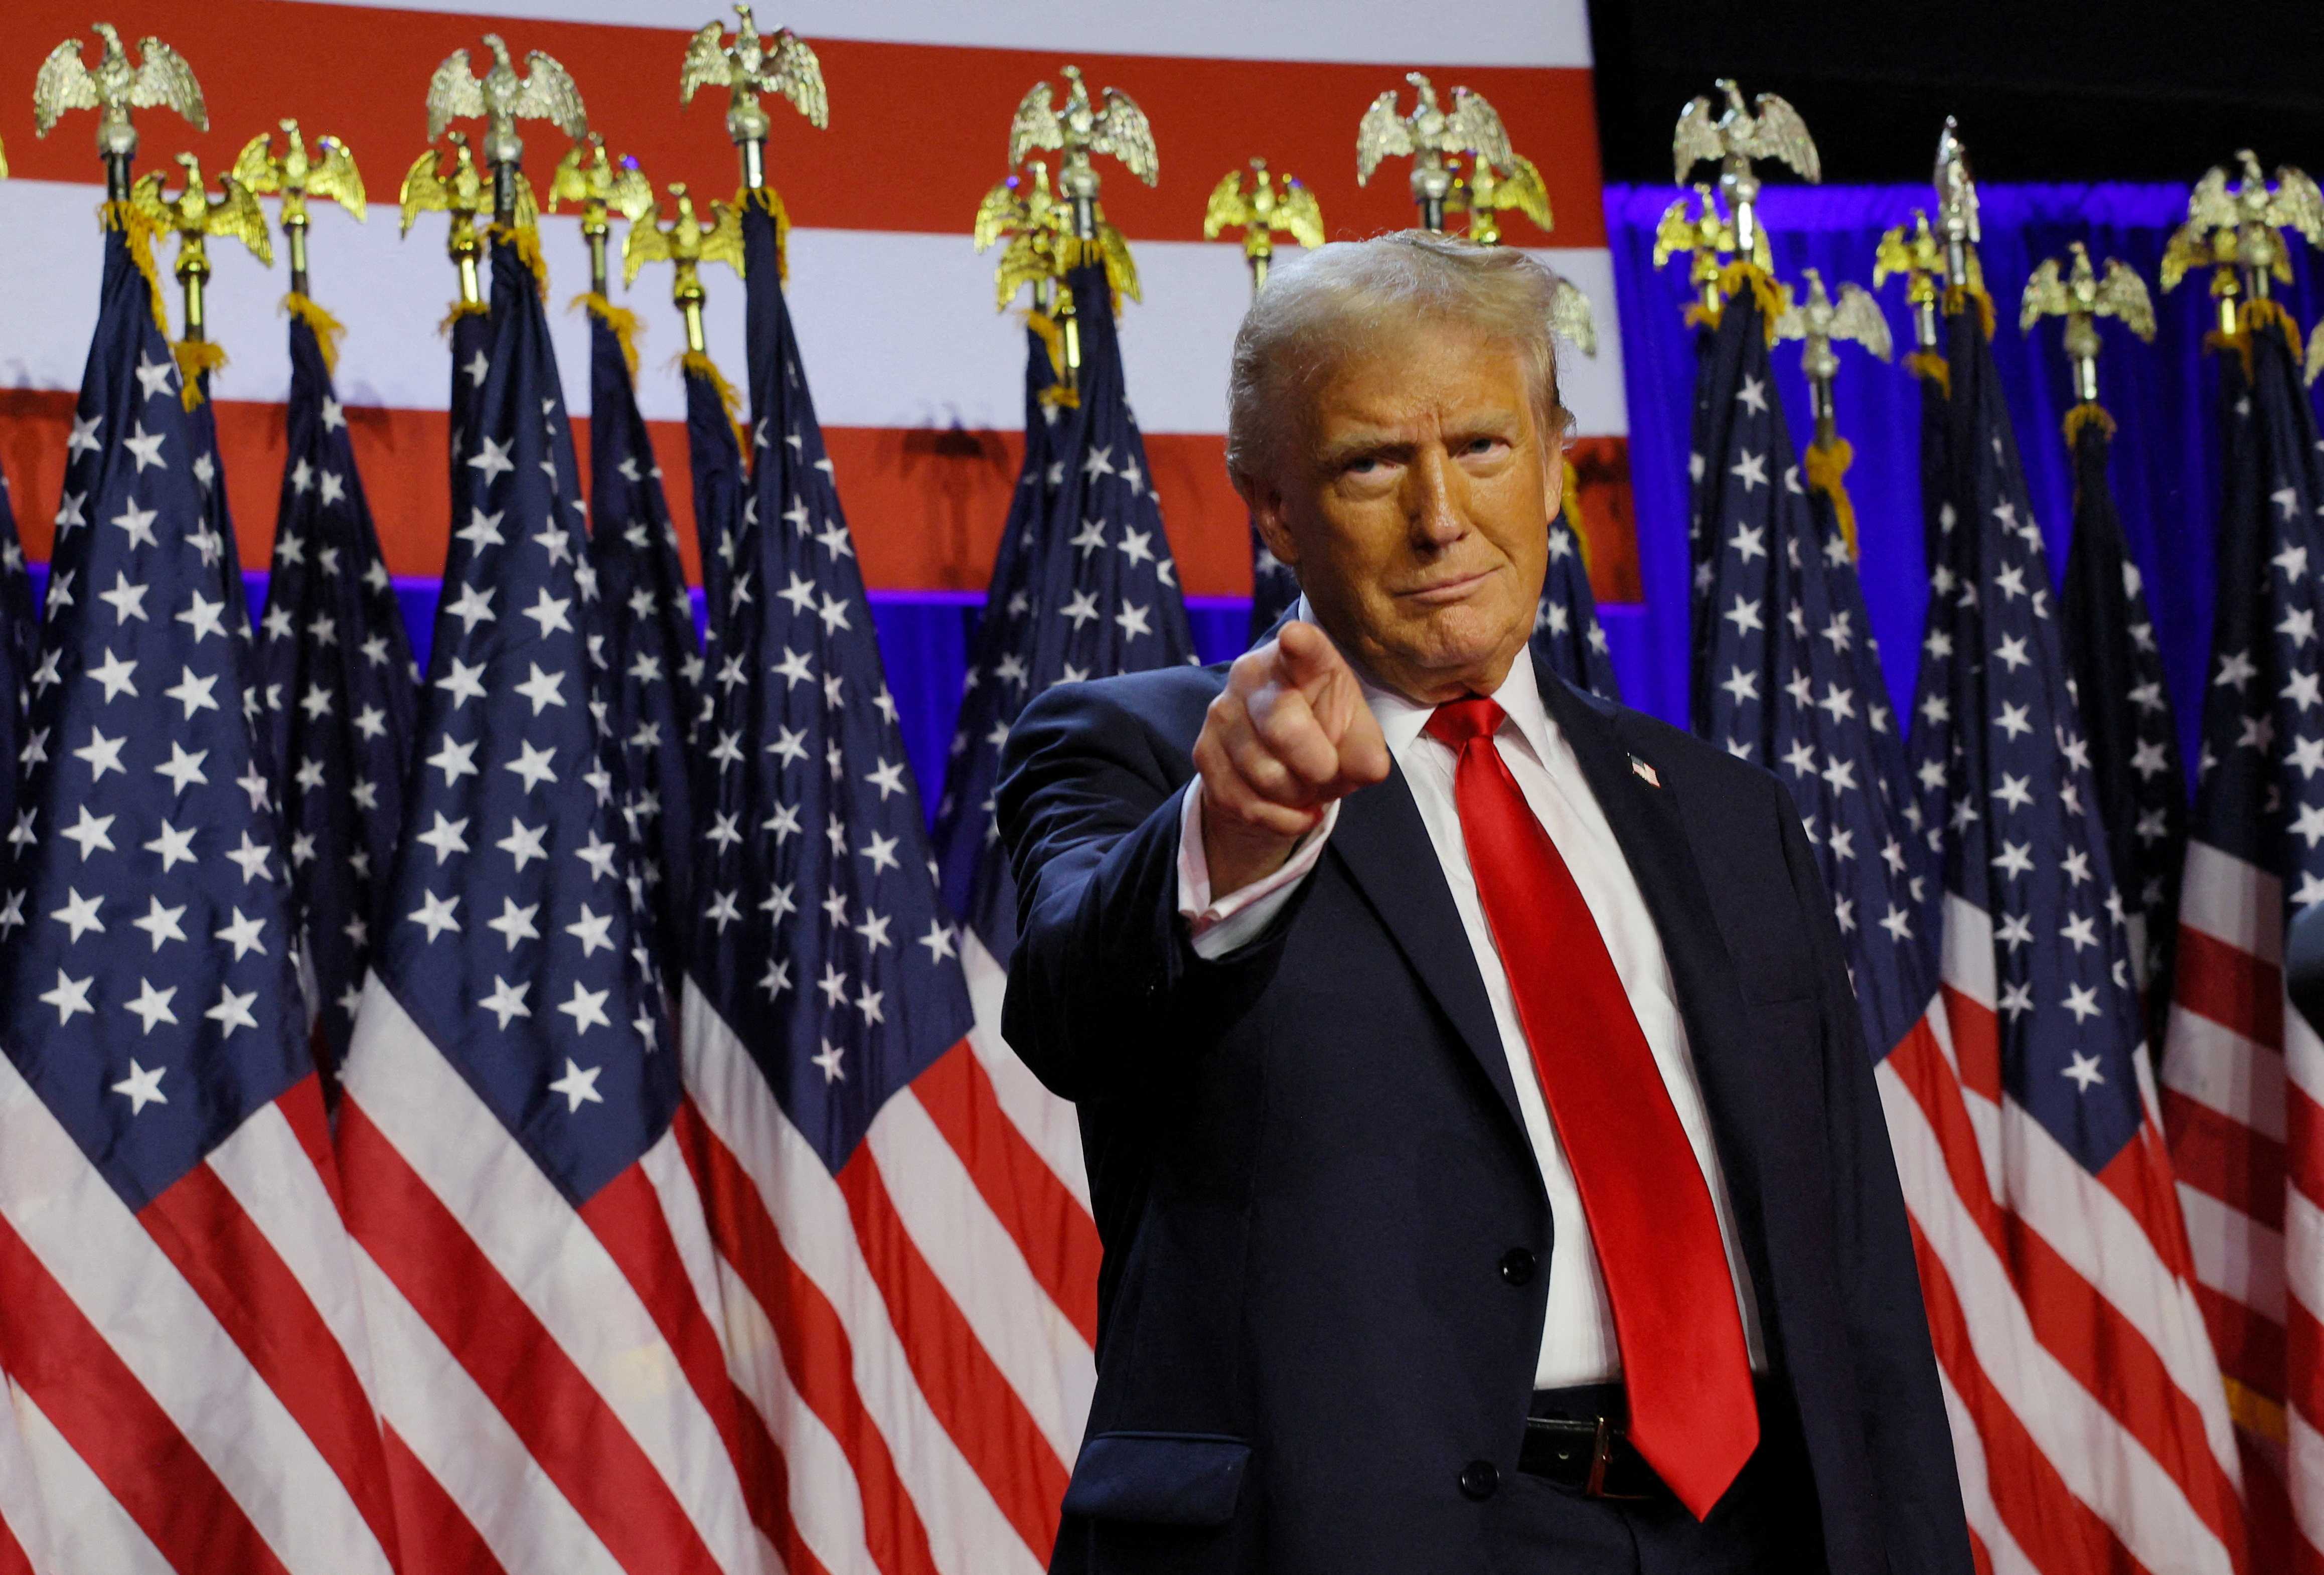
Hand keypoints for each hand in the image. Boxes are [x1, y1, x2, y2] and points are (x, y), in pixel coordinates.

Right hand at [1192, 621, 1390, 897]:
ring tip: (1305, 785)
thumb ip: (1366, 750)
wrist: (1278, 767)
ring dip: (1297, 795)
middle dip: (1317, 767)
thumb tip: (1369, 769)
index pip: (1302, 648)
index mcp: (1301, 660)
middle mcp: (1252, 675)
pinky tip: (1290, 807)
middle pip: (1283, 728)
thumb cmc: (1325, 735)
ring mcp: (1221, 712)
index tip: (1294, 638)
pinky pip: (1246, 802)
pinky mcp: (1203, 751)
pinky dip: (1278, 818)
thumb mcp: (1356, 736)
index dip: (1299, 644)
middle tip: (1325, 772)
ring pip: (1265, 775)